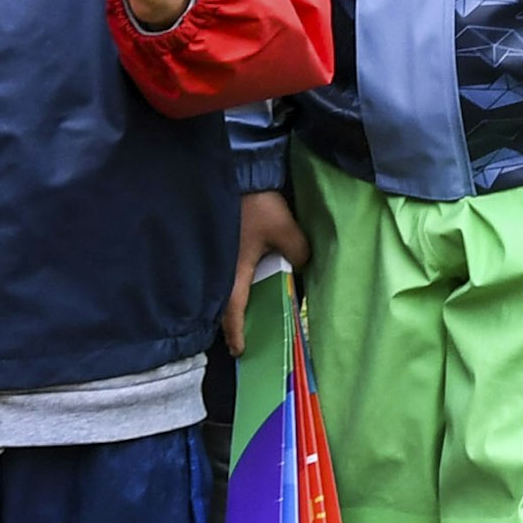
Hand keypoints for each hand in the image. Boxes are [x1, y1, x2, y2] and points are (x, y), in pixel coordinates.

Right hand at [228, 185, 309, 353]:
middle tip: (242, 334)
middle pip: (226, 301)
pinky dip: (236, 279)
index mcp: (235, 270)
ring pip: (226, 285)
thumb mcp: (285, 230)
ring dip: (235, 299)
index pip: (233, 311)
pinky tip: (247, 277)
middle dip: (233, 320)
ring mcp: (221, 253)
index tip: (239, 350)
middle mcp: (223, 266)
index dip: (236, 332)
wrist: (239, 172)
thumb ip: (298, 252)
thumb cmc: (257, 205)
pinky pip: (229, 268)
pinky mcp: (223, 240)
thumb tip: (301, 265)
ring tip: (246, 310)